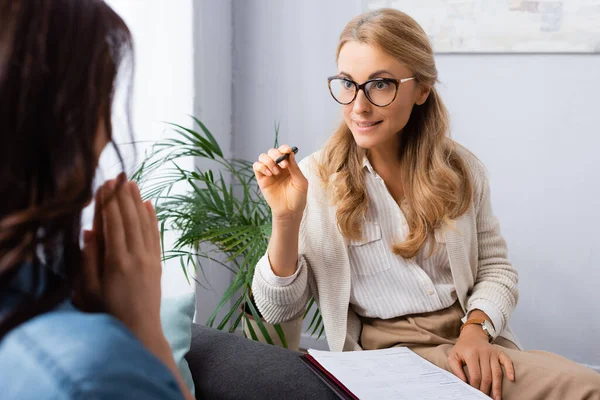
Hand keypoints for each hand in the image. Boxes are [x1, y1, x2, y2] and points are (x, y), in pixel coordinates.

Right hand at [80, 175, 163, 344]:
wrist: (140, 332)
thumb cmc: (108, 314)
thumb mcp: (89, 291)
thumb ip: (89, 260)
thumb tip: (89, 231)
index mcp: (117, 262)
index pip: (112, 224)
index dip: (108, 202)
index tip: (104, 184)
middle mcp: (136, 256)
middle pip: (130, 219)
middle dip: (124, 196)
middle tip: (119, 175)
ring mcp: (150, 259)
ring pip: (144, 223)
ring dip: (138, 201)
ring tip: (133, 183)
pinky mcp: (158, 264)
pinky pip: (156, 235)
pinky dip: (153, 218)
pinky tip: (150, 205)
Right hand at [252, 144, 307, 221]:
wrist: (290, 211)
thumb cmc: (298, 197)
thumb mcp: (301, 182)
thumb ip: (295, 168)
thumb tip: (290, 154)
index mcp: (289, 165)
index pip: (284, 151)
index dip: (284, 148)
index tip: (287, 151)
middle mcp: (278, 166)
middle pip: (272, 151)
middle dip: (277, 155)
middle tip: (283, 166)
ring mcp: (269, 172)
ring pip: (263, 157)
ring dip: (269, 161)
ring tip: (276, 172)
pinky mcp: (262, 179)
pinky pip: (256, 166)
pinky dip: (261, 167)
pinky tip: (269, 174)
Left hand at [448, 326, 514, 399]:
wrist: (472, 335)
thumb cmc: (462, 348)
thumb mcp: (453, 356)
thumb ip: (456, 369)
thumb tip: (464, 382)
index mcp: (471, 353)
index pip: (475, 375)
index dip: (475, 386)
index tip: (475, 393)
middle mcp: (483, 352)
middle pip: (487, 376)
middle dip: (486, 389)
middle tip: (485, 398)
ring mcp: (492, 352)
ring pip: (497, 372)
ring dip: (497, 386)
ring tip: (497, 398)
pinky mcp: (499, 352)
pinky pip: (507, 361)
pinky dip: (510, 370)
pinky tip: (511, 379)